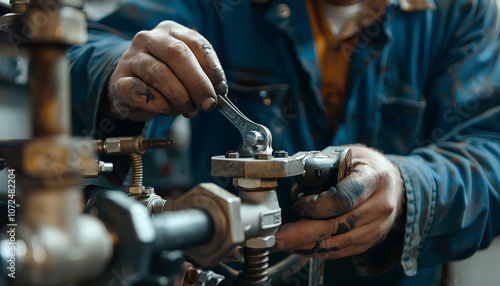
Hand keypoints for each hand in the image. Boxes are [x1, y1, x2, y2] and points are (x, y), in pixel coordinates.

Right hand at [107, 21, 225, 120]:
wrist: (131, 90)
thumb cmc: (165, 80)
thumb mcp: (186, 75)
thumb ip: (201, 81)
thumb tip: (217, 97)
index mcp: (171, 31)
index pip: (196, 43)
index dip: (211, 67)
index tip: (220, 88)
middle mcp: (149, 39)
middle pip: (177, 54)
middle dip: (197, 82)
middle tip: (208, 104)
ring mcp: (131, 57)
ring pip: (159, 73)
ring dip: (179, 96)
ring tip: (189, 110)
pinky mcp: (119, 80)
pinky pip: (137, 90)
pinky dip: (156, 102)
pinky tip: (166, 108)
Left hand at [272, 145, 404, 259]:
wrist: (394, 183)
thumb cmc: (367, 166)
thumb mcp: (346, 154)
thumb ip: (320, 168)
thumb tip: (296, 190)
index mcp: (374, 179)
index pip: (344, 199)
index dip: (317, 206)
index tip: (299, 204)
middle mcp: (379, 207)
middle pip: (337, 227)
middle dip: (302, 234)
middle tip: (277, 237)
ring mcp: (376, 228)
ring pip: (337, 243)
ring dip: (306, 245)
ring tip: (283, 242)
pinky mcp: (370, 241)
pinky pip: (341, 251)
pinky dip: (318, 250)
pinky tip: (299, 247)